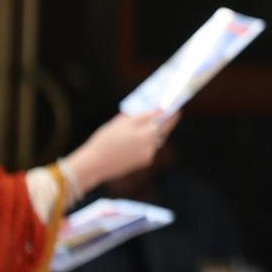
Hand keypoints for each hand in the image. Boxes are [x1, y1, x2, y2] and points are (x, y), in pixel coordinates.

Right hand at [64, 111, 178, 192]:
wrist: (95, 164)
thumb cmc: (105, 140)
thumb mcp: (121, 123)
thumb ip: (141, 116)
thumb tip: (156, 110)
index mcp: (147, 132)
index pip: (166, 120)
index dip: (172, 113)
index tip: (176, 108)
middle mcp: (151, 144)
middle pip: (164, 130)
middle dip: (167, 122)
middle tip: (170, 114)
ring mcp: (149, 154)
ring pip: (157, 139)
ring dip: (156, 132)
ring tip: (152, 125)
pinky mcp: (145, 161)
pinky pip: (150, 148)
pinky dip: (147, 142)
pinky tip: (138, 140)